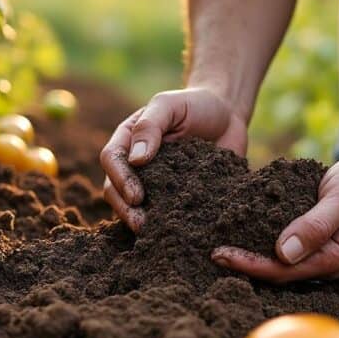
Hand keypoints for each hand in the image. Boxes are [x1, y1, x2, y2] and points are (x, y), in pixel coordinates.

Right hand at [100, 87, 247, 230]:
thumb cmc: (195, 104)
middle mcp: (135, 164)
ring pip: (135, 206)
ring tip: (155, 233)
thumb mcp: (169, 105)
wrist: (227, 115)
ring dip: (141, 220)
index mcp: (128, 139)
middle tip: (141, 224)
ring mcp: (154, 183)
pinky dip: (167, 223)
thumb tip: (136, 160)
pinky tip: (179, 232)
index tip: (136, 196)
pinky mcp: (175, 197)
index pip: (111, 159)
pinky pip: (165, 212)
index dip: (120, 179)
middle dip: (125, 208)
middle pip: (116, 189)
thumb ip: (150, 126)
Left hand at [212, 153, 338, 282]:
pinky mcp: (318, 243)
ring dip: (252, 258)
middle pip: (278, 274)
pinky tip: (244, 235)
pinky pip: (288, 251)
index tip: (221, 254)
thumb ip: (316, 224)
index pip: (282, 270)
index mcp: (333, 257)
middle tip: (211, 254)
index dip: (250, 265)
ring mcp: (323, 255)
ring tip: (222, 249)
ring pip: (281, 265)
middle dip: (244, 265)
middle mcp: (326, 263)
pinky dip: (264, 245)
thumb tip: (283, 253)